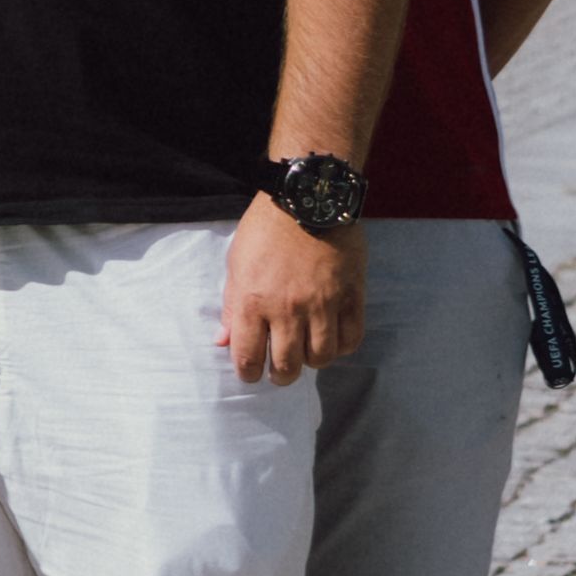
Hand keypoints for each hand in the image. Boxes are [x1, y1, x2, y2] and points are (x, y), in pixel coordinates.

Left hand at [222, 194, 363, 384]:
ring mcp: (323, 304)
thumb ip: (230, 307)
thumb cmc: (263, 231)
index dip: (247, 373)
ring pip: (321, 357)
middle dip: (280, 376)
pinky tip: (332, 341)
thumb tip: (223, 341)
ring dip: (312, 362)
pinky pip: (351, 339)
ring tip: (305, 355)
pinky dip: (342, 348)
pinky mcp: (352, 296)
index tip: (250, 374)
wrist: (306, 200)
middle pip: (287, 365)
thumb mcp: (235, 265)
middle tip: (279, 373)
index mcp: (252, 302)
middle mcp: (287, 309)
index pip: (248, 357)